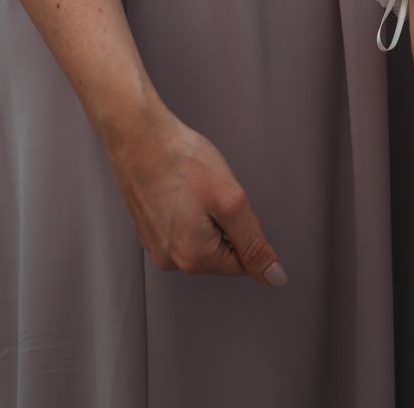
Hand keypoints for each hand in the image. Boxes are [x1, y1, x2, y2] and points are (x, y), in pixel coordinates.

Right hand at [102, 101, 286, 285]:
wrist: (139, 137)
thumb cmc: (182, 161)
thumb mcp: (232, 202)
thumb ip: (254, 243)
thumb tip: (274, 277)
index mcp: (193, 259)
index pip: (243, 263)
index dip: (246, 229)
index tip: (229, 204)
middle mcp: (170, 261)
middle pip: (222, 253)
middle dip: (226, 224)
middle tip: (211, 193)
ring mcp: (156, 247)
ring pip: (204, 241)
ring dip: (208, 218)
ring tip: (193, 190)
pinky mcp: (149, 232)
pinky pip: (184, 231)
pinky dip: (190, 212)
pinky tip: (181, 190)